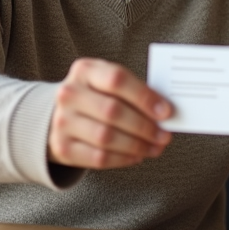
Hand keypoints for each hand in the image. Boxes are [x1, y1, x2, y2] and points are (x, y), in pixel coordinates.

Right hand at [47, 57, 172, 168]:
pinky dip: (123, 159)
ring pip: (106, 137)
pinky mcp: (62, 147)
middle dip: (144, 126)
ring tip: (155, 147)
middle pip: (113, 111)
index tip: (166, 111)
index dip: (144, 97)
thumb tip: (165, 112)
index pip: (117, 79)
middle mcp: (69, 94)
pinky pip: (98, 157)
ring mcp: (62, 121)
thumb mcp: (110, 83)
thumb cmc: (96, 96)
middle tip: (164, 135)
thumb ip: (135, 93)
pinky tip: (136, 156)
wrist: (62, 114)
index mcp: (85, 70)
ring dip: (137, 145)